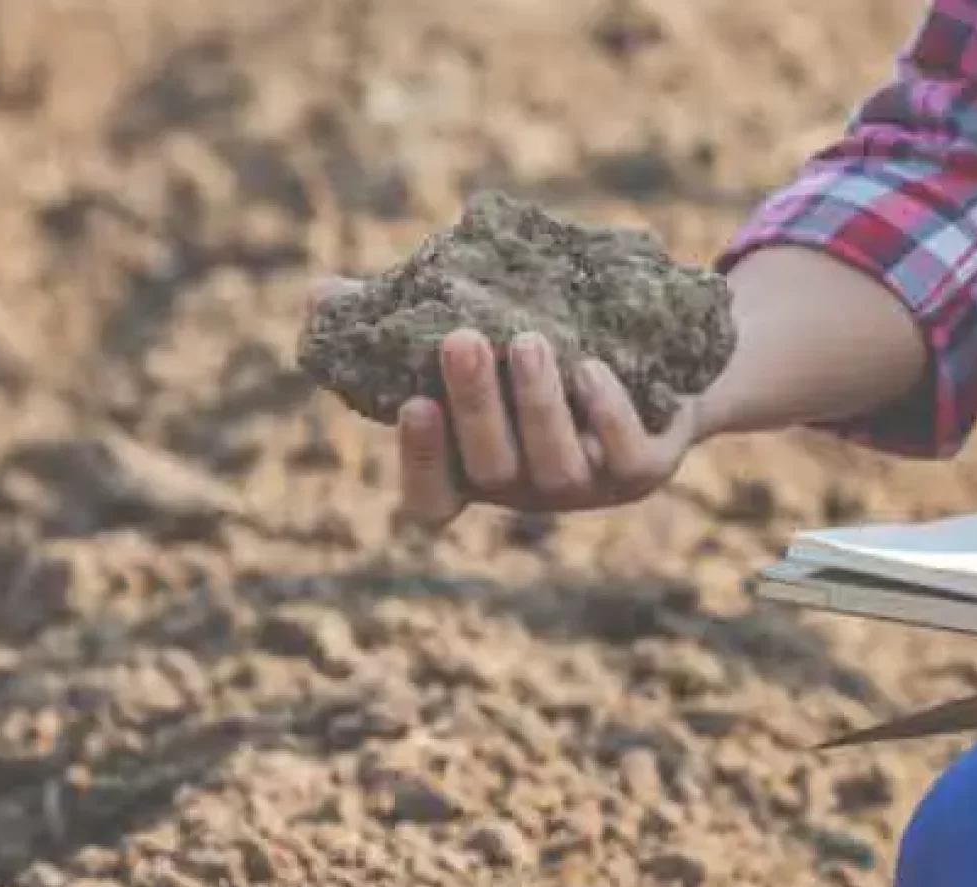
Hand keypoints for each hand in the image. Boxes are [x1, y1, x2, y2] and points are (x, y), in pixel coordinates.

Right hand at [309, 279, 702, 531]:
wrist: (658, 358)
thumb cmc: (543, 344)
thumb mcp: (473, 328)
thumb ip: (396, 320)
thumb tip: (317, 296)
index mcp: (475, 467)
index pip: (433, 500)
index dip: (421, 463)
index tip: (411, 404)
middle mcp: (527, 487)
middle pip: (493, 471)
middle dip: (475, 407)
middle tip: (462, 340)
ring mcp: (589, 485)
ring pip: (556, 465)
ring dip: (536, 404)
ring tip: (527, 340)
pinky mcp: (646, 468)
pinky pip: (626, 455)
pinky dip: (607, 414)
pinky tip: (592, 368)